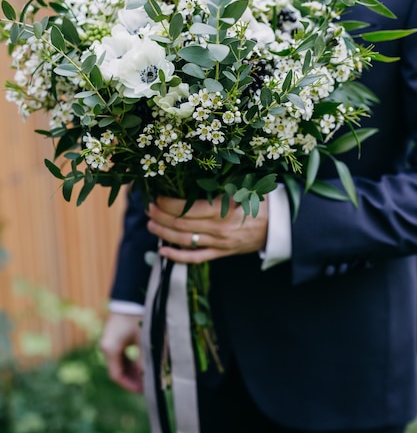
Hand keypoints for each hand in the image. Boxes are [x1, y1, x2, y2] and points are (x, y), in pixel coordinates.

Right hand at [100, 313, 142, 392]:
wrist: (129, 296)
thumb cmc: (137, 317)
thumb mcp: (143, 339)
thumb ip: (144, 359)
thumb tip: (147, 377)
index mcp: (110, 349)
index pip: (116, 375)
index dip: (129, 385)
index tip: (142, 390)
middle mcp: (106, 346)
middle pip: (116, 369)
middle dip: (131, 379)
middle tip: (145, 385)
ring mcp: (108, 340)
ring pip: (118, 362)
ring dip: (130, 370)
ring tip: (144, 376)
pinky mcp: (113, 335)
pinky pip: (119, 353)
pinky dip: (128, 360)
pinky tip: (139, 363)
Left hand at [146, 195, 267, 263]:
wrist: (279, 225)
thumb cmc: (260, 200)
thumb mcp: (242, 187)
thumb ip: (220, 185)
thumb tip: (191, 175)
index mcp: (224, 209)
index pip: (188, 208)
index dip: (168, 204)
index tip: (156, 196)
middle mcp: (219, 228)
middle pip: (182, 224)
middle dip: (161, 216)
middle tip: (148, 208)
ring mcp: (219, 243)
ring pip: (185, 241)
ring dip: (163, 233)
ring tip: (150, 225)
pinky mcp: (222, 253)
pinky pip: (196, 258)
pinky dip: (178, 256)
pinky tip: (163, 251)